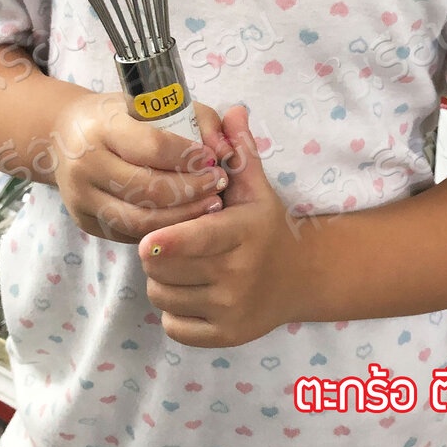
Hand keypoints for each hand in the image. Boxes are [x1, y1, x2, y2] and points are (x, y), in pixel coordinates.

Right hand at [49, 91, 230, 242]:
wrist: (65, 136)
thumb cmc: (122, 116)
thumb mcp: (155, 103)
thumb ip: (198, 118)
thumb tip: (225, 150)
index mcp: (103, 126)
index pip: (153, 147)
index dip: (188, 156)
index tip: (213, 159)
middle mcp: (86, 163)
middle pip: (148, 188)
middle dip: (192, 190)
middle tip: (219, 185)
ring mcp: (82, 197)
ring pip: (140, 219)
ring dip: (182, 216)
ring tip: (211, 205)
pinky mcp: (85, 222)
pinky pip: (130, 233)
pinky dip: (163, 229)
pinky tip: (187, 221)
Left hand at [139, 105, 303, 346]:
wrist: (299, 278)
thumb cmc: (266, 226)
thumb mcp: (257, 187)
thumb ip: (240, 150)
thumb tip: (233, 110)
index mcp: (243, 233)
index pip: (196, 241)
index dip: (166, 242)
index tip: (147, 241)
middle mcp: (239, 275)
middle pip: (167, 268)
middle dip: (157, 252)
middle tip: (167, 240)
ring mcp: (231, 310)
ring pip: (164, 295)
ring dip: (162, 279)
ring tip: (180, 263)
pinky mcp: (223, 336)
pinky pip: (172, 324)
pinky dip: (172, 309)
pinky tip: (189, 290)